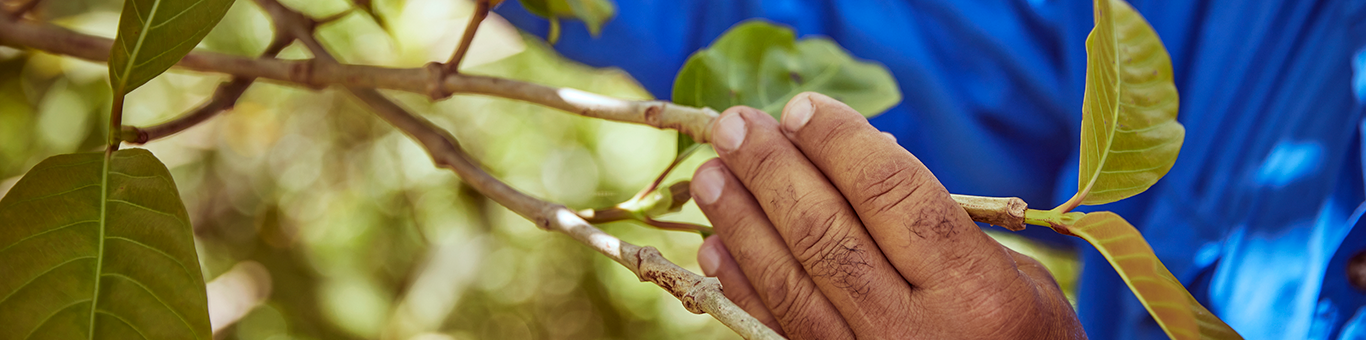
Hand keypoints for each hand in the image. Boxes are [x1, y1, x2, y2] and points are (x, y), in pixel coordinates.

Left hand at [691, 93, 1083, 338]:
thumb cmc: (1022, 337)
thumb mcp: (1016, 278)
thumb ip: (943, 223)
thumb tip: (859, 156)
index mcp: (976, 293)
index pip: (896, 196)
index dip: (841, 145)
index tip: (802, 108)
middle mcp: (916, 332)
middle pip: (828, 234)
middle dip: (774, 171)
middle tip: (737, 126)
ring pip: (790, 282)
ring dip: (742, 222)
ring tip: (714, 174)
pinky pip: (775, 328)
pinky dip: (741, 285)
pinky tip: (717, 245)